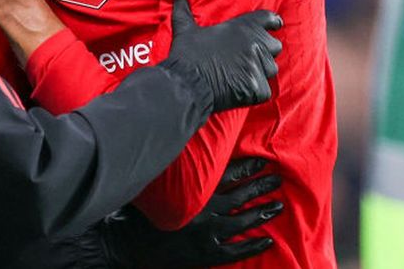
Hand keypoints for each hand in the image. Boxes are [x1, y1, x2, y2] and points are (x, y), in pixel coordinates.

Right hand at [99, 159, 281, 267]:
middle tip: (277, 179)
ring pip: (243, 220)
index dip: (248, 167)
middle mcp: (205, 209)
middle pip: (240, 195)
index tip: (263, 161)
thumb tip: (184, 149)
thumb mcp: (153, 182)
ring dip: (262, 212)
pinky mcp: (207, 253)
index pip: (228, 173)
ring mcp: (208, 232)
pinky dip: (253, 245)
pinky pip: (236, 250)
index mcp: (193, 189)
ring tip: (278, 206)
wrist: (125, 242)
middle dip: (261, 186)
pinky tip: (267, 241)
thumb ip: (174, 171)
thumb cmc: (136, 210)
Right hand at [161, 0, 281, 111]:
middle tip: (250, 57)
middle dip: (266, 51)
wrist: (186, 85)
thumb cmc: (187, 56)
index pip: (269, 18)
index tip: (275, 25)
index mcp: (242, 27)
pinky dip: (254, 92)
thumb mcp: (185, 30)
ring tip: (243, 75)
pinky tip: (240, 91)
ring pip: (271, 68)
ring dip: (261, 72)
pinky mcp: (258, 88)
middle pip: (275, 46)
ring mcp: (258, 67)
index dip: (273, 22)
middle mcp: (255, 44)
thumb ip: (184, 12)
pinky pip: (264, 90)